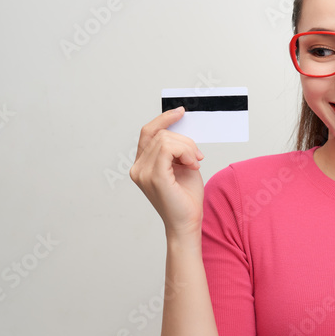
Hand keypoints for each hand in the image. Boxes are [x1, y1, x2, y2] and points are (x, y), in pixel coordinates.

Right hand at [129, 107, 205, 237]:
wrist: (188, 223)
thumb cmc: (186, 198)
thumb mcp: (183, 165)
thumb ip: (178, 148)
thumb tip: (182, 127)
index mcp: (142, 164)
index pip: (148, 132)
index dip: (163, 119)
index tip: (180, 112)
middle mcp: (138, 168)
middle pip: (160, 134)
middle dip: (184, 140)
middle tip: (197, 156)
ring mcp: (143, 172)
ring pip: (166, 139)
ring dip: (187, 147)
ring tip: (193, 163)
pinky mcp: (154, 176)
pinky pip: (168, 148)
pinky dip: (185, 152)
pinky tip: (192, 164)